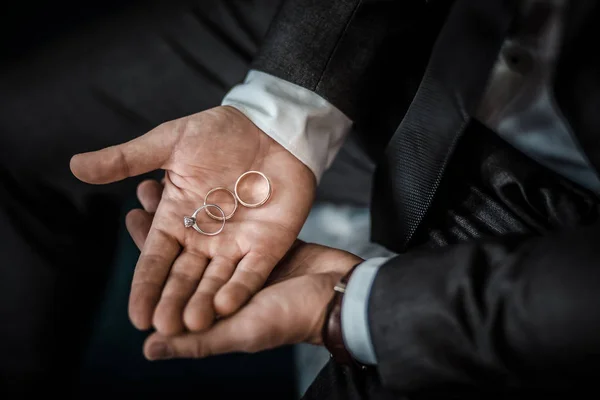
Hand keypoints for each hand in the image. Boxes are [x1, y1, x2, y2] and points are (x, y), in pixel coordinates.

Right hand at [70, 106, 315, 334]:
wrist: (268, 126)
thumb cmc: (219, 132)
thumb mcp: (169, 143)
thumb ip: (127, 160)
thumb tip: (75, 166)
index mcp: (176, 218)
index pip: (155, 260)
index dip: (145, 287)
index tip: (136, 317)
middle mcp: (204, 238)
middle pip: (184, 277)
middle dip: (173, 302)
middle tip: (164, 328)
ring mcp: (237, 242)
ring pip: (217, 281)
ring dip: (205, 303)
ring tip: (193, 326)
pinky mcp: (268, 243)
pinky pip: (253, 271)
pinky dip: (241, 288)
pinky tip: (228, 307)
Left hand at [126, 205, 361, 359]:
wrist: (340, 295)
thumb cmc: (290, 319)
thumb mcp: (240, 332)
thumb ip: (197, 341)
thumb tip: (148, 347)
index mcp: (211, 299)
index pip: (171, 275)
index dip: (150, 248)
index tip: (128, 218)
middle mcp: (224, 274)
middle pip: (185, 244)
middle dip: (164, 219)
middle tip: (143, 191)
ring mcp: (245, 254)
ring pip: (209, 226)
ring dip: (188, 204)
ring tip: (169, 180)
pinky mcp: (266, 240)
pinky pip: (239, 219)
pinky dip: (225, 203)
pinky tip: (209, 184)